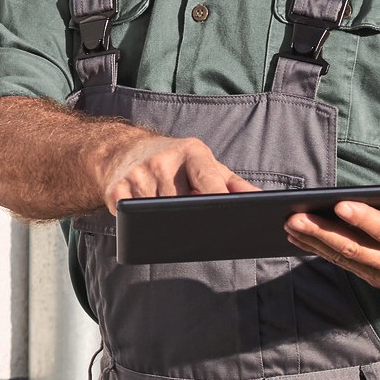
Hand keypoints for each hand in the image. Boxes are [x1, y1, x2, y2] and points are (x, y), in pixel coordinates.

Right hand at [98, 133, 257, 213]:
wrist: (124, 150)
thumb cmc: (174, 162)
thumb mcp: (206, 164)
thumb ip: (235, 184)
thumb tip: (264, 201)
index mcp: (191, 152)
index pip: (209, 182)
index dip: (218, 203)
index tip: (227, 221)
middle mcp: (163, 160)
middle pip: (182, 204)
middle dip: (190, 220)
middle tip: (194, 229)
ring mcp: (137, 174)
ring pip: (157, 215)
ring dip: (164, 224)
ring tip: (168, 220)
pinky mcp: (115, 190)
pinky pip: (131, 217)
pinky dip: (139, 223)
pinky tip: (142, 218)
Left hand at [284, 165, 379, 294]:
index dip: (364, 219)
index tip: (340, 205)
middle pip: (357, 250)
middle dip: (323, 233)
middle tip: (294, 218)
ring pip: (346, 260)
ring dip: (315, 243)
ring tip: (288, 225)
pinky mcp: (378, 280)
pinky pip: (346, 265)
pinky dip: (322, 252)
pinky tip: (300, 238)